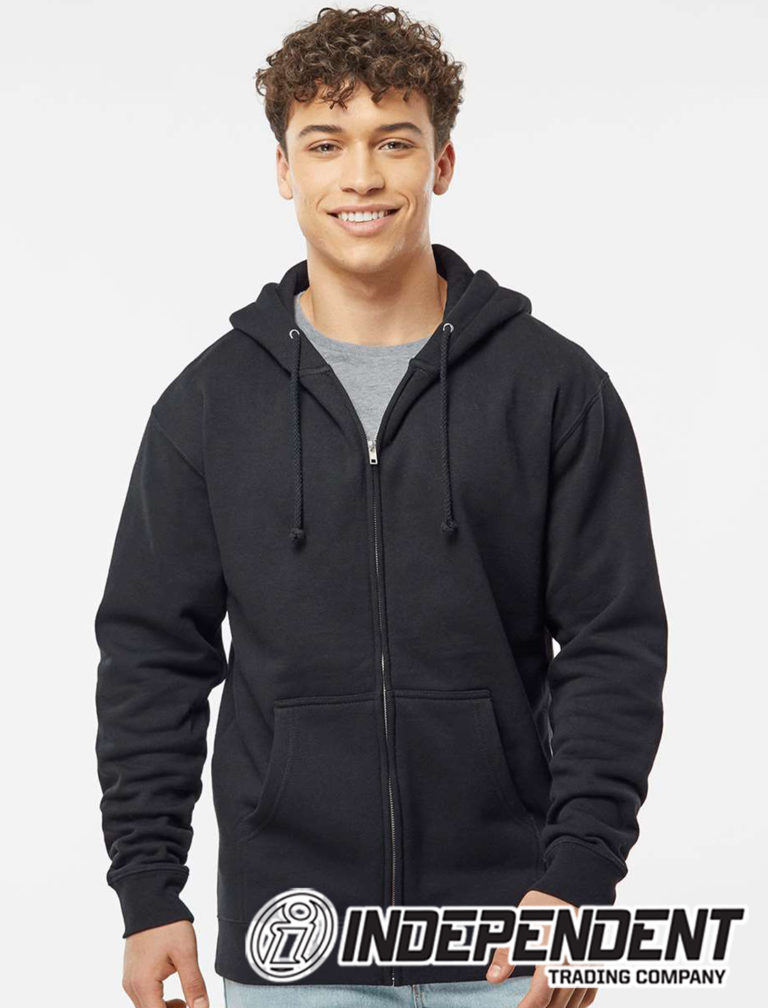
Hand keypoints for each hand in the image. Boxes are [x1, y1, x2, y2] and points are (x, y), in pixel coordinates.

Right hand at [122, 920, 209, 1007]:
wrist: (150, 902)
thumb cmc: (167, 925)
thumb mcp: (186, 954)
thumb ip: (194, 985)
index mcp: (143, 984)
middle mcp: (132, 986)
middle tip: (191, 1005)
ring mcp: (130, 981)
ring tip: (185, 1002)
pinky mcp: (132, 975)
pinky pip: (143, 998)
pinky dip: (158, 1002)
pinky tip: (174, 997)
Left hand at [485, 889, 597, 1006]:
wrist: (576, 886)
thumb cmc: (545, 902)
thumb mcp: (519, 924)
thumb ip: (506, 954)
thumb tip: (492, 979)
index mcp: (552, 956)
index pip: (540, 997)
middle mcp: (573, 965)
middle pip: (557, 1004)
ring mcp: (587, 966)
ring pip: (574, 1003)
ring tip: (541, 1007)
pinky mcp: (595, 963)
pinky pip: (588, 994)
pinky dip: (576, 1004)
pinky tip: (564, 1004)